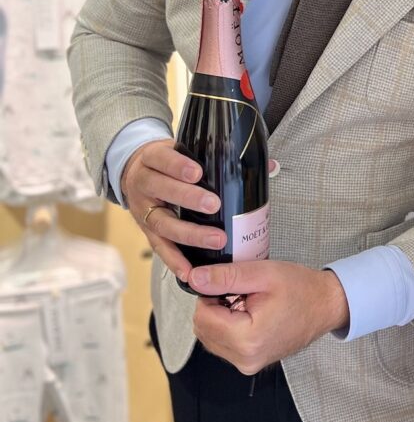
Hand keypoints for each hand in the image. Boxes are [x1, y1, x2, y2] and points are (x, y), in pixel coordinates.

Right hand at [121, 138, 223, 282]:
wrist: (136, 171)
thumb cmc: (170, 162)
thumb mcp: (186, 151)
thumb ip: (222, 157)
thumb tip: (269, 165)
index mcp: (153, 159)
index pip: (163, 159)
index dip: (178, 166)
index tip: (198, 173)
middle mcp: (145, 184)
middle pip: (162, 190)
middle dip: (188, 198)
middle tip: (214, 204)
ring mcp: (144, 210)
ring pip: (162, 222)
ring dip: (189, 233)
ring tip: (215, 239)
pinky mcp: (147, 232)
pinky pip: (159, 248)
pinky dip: (174, 260)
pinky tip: (189, 270)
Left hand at [189, 260, 349, 373]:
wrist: (326, 306)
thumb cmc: (302, 290)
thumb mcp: (264, 274)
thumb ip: (226, 277)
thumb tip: (194, 279)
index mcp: (247, 339)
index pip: (202, 317)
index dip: (209, 294)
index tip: (229, 282)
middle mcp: (245, 359)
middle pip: (203, 329)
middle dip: (214, 306)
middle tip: (241, 291)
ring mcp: (247, 364)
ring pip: (210, 338)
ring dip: (220, 317)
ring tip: (246, 301)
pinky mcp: (249, 363)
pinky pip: (223, 344)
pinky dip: (227, 326)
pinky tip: (248, 313)